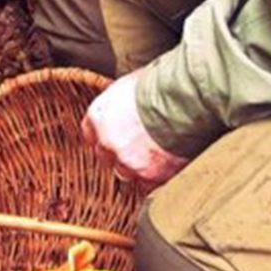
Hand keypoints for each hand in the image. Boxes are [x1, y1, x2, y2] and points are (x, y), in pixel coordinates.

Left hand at [82, 71, 187, 187]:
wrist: (181, 101)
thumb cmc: (159, 85)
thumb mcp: (130, 85)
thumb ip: (121, 102)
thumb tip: (126, 102)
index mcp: (98, 116)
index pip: (90, 133)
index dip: (103, 135)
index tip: (114, 134)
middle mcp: (107, 142)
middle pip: (106, 156)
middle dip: (120, 152)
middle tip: (139, 144)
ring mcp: (126, 161)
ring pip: (126, 172)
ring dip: (138, 166)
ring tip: (158, 152)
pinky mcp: (148, 175)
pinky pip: (148, 184)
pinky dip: (156, 176)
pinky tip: (167, 163)